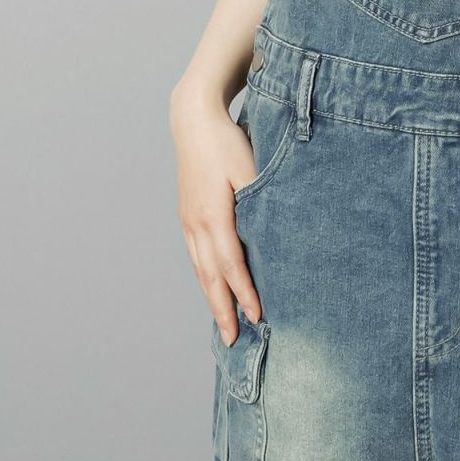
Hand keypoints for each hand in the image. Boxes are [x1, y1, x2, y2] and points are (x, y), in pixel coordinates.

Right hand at [171, 93, 262, 343]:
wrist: (193, 120)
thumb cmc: (226, 141)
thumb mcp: (248, 167)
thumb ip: (258, 199)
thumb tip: (271, 230)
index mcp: (213, 216)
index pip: (231, 264)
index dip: (244, 292)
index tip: (258, 316)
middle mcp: (196, 224)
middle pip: (210, 277)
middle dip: (223, 309)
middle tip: (232, 340)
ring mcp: (188, 221)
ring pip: (200, 270)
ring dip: (212, 298)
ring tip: (223, 323)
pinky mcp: (187, 216)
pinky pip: (196, 256)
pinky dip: (205, 278)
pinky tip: (213, 288)